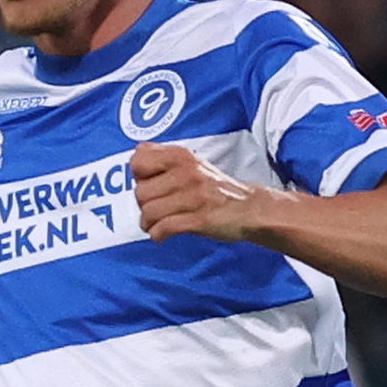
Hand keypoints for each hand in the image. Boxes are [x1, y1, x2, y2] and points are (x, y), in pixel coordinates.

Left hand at [131, 142, 263, 243]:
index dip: (139, 176)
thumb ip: (164, 156)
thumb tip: (137, 152)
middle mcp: (187, 173)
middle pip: (141, 192)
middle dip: (144, 206)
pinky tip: (162, 234)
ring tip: (158, 223)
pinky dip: (158, 234)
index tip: (150, 184)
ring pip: (150, 212)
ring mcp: (194, 197)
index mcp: (182, 156)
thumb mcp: (192, 162)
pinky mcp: (199, 220)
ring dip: (149, 223)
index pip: (138, 161)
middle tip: (155, 209)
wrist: (250, 208)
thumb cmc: (216, 188)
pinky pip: (164, 228)